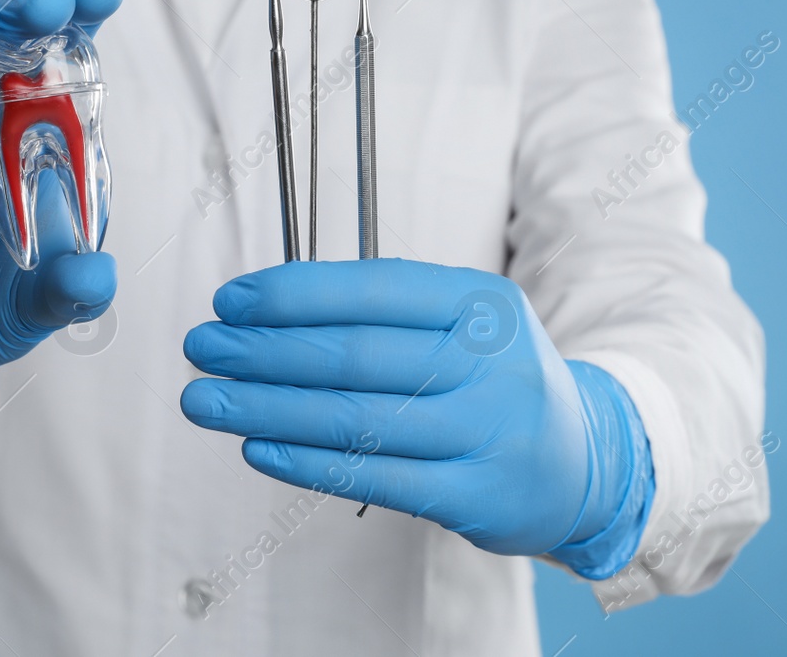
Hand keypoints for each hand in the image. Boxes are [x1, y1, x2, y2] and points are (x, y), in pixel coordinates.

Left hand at [180, 259, 652, 571]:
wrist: (583, 462)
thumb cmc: (493, 380)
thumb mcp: (464, 321)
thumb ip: (383, 310)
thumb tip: (263, 310)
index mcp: (482, 302)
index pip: (374, 290)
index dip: (293, 294)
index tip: (230, 301)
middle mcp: (490, 363)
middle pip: (356, 354)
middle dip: (264, 350)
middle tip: (203, 349)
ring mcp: (486, 432)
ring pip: (355, 417)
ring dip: (265, 407)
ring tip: (206, 399)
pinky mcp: (473, 495)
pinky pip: (372, 476)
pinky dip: (305, 461)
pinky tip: (256, 446)